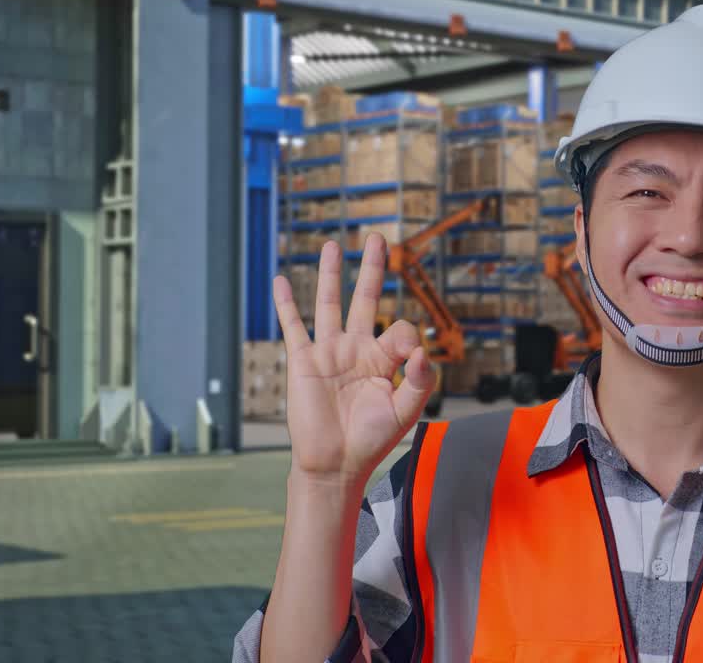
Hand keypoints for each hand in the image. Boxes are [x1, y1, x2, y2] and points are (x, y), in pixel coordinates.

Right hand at [272, 234, 434, 487]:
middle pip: (366, 298)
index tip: (410, 357)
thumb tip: (423, 350)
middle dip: (373, 268)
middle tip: (379, 239)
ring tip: (333, 245)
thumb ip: (421, 379)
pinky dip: (285, 304)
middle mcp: (357, 348)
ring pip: (329, 304)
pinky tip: (280, 281)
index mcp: (385, 358)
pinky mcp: (303, 361)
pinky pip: (293, 327)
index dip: (409, 335)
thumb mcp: (407, 410)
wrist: (336, 463)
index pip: (401, 328)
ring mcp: (329, 352)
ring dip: (330, 274)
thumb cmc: (373, 439)